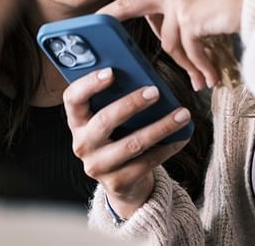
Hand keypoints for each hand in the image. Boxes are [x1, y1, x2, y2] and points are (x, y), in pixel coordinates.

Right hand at [63, 67, 190, 218]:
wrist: (122, 180)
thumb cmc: (118, 135)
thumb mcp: (110, 117)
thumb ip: (117, 98)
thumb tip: (143, 76)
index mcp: (78, 121)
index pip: (72, 98)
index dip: (89, 83)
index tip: (111, 71)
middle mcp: (82, 144)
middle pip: (104, 121)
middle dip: (132, 104)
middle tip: (155, 91)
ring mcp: (98, 166)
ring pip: (132, 144)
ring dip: (161, 127)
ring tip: (182, 114)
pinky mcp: (118, 183)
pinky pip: (147, 162)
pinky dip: (168, 147)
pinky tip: (182, 135)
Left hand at [99, 0, 254, 90]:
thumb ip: (200, 9)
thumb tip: (189, 34)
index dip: (123, 5)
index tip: (103, 15)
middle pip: (136, 3)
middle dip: (116, 18)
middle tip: (105, 37)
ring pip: (171, 42)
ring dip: (188, 65)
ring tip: (204, 80)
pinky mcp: (190, 17)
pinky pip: (189, 50)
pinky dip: (201, 67)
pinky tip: (212, 78)